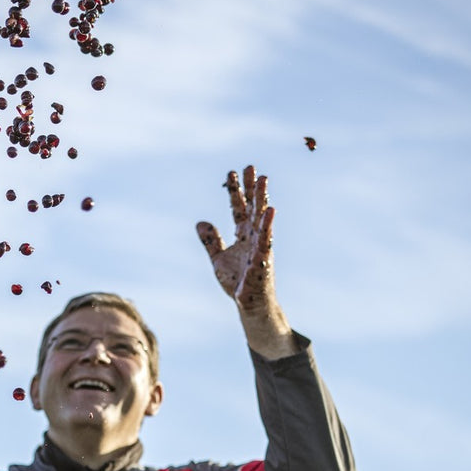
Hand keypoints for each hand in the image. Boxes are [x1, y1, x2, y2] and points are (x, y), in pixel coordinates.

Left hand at [196, 166, 295, 357]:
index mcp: (242, 235)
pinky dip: (268, 224)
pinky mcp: (263, 257)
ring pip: (261, 217)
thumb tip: (200, 222)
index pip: (239, 208)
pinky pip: (266, 237)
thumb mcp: (218, 259)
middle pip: (252, 207)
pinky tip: (270, 209)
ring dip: (262, 198)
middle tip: (250, 166)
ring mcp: (260, 245)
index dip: (235, 191)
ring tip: (263, 178)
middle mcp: (253, 236)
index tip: (232, 172)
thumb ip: (211, 240)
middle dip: (251, 188)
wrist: (249, 304)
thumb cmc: (237, 283)